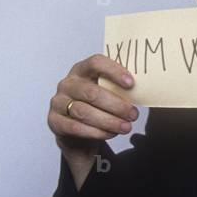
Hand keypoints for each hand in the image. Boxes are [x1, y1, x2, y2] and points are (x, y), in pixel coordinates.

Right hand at [48, 54, 138, 186]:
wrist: (77, 132)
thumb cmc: (96, 108)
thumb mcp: (106, 93)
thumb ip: (118, 89)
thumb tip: (142, 90)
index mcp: (81, 70)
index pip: (95, 63)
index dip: (113, 71)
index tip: (131, 83)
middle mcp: (67, 84)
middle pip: (92, 92)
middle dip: (116, 105)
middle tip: (133, 114)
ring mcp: (58, 102)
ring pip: (84, 112)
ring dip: (108, 121)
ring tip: (125, 127)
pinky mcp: (55, 121)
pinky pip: (76, 127)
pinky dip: (96, 132)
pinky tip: (109, 133)